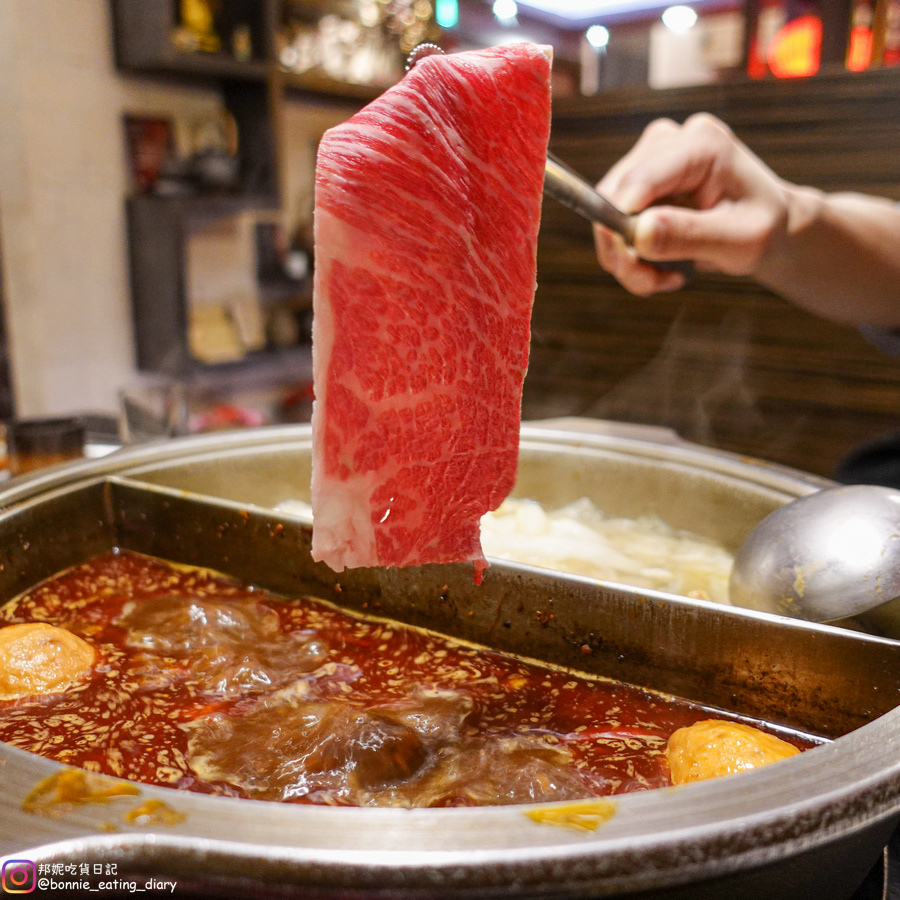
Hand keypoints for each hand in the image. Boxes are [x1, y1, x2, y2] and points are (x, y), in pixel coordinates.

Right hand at [593, 113, 790, 295]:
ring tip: (660, 279)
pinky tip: (659, 266)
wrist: (771, 228)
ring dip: (625, 257)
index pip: (640, 178)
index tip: (626, 262)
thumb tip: (637, 234)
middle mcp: (670, 141)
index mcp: (702, 144)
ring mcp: (651, 160)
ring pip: (605, 213)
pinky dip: (629, 255)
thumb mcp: (738, 240)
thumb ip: (688, 235)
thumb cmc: (764, 229)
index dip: (621, 220)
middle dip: (623, 249)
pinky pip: (612, 223)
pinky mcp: (640, 182)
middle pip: (613, 196)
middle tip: (651, 283)